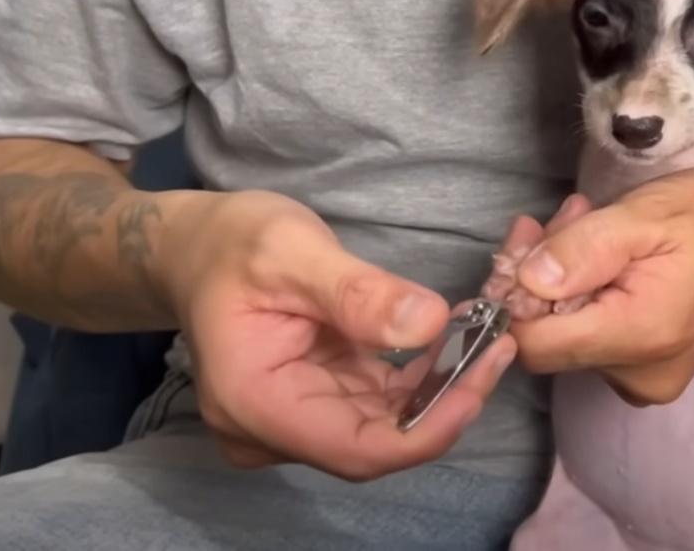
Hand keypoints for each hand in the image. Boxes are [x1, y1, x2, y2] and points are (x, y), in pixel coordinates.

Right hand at [154, 189, 515, 480]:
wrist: (194, 248)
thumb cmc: (232, 243)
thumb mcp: (292, 250)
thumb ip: (358, 293)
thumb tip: (429, 323)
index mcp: (255, 404)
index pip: (358, 450)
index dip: (429, 429)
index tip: (481, 380)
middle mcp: (271, 430)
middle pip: (377, 442)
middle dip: (445, 401)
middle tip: (500, 344)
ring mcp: (292, 422)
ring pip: (384, 426)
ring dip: (439, 388)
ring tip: (487, 335)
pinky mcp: (312, 404)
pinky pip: (376, 405)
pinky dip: (418, 378)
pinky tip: (452, 339)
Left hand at [505, 170, 693, 404]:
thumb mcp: (651, 213)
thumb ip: (585, 249)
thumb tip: (525, 282)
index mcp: (639, 336)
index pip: (534, 344)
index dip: (513, 295)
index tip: (526, 240)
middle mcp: (638, 377)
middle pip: (549, 337)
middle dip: (540, 273)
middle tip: (568, 214)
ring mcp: (645, 382)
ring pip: (570, 333)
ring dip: (565, 276)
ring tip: (592, 222)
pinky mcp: (649, 373)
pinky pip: (596, 337)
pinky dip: (588, 293)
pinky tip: (608, 254)